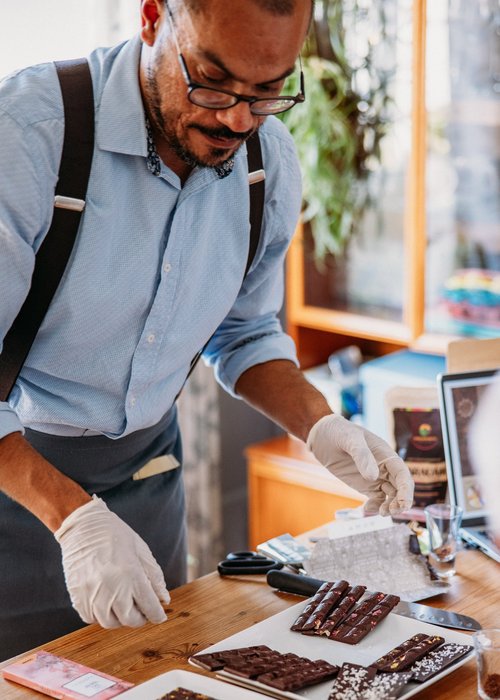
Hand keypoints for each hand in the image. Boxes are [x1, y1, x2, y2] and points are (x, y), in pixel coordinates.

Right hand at [54, 495, 169, 627]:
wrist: (83, 526)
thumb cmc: (115, 535)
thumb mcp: (141, 550)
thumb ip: (154, 577)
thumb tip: (164, 600)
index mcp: (131, 574)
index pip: (149, 606)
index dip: (157, 615)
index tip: (160, 616)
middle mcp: (111, 588)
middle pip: (130, 620)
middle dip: (139, 618)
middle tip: (142, 609)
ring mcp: (92, 594)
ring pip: (110, 622)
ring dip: (120, 617)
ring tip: (123, 604)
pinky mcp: (77, 596)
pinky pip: (91, 617)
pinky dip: (101, 615)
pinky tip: (106, 602)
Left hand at [307, 414, 413, 515]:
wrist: (322, 436)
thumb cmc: (338, 431)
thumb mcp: (349, 438)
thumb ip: (361, 455)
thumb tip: (373, 477)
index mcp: (385, 454)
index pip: (402, 473)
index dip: (406, 489)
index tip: (402, 503)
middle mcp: (384, 467)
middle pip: (400, 487)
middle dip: (401, 501)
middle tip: (391, 511)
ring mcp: (375, 477)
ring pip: (391, 495)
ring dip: (390, 506)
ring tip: (382, 513)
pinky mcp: (365, 485)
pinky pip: (376, 499)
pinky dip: (375, 507)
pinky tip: (367, 509)